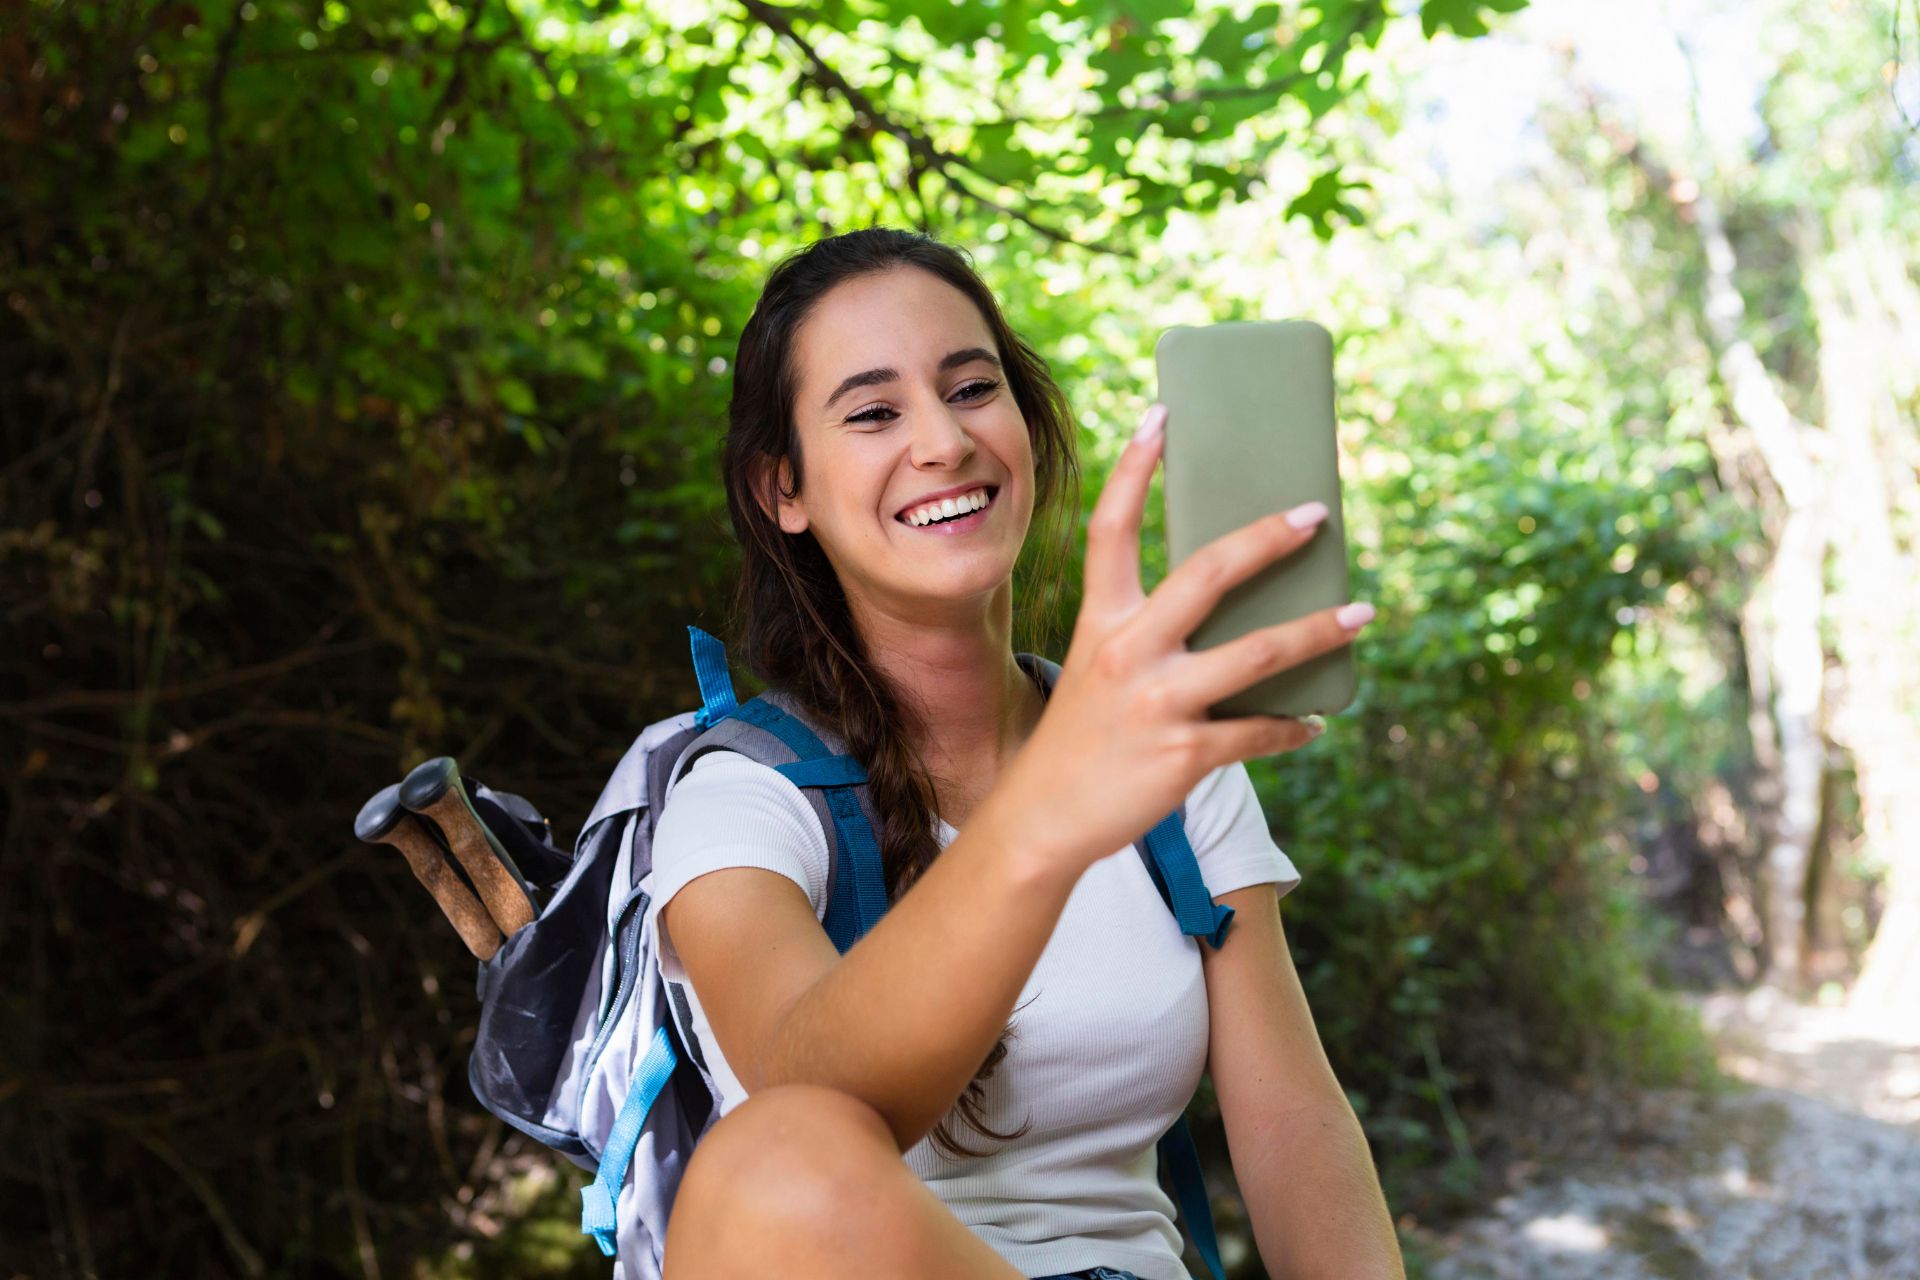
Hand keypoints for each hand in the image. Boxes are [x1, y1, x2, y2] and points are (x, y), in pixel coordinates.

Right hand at [987, 402, 1372, 871]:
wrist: (1042, 820)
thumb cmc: (1082, 737)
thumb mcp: (1098, 668)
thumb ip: (1148, 632)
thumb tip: (1234, 605)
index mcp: (1101, 620)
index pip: (1112, 526)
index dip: (1137, 467)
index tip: (1164, 415)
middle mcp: (1127, 651)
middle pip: (1209, 573)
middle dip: (1270, 538)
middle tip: (1317, 514)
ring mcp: (1157, 702)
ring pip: (1258, 653)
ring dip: (1318, 631)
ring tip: (1361, 614)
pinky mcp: (1184, 753)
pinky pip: (1258, 732)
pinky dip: (1292, 727)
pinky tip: (1314, 721)